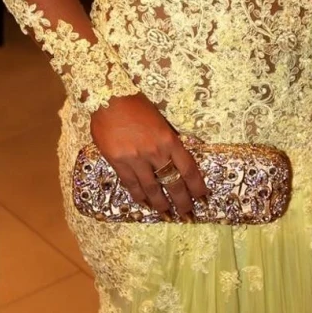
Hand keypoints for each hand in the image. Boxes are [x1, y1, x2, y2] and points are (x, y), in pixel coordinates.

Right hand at [90, 93, 208, 218]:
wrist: (108, 97)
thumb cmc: (135, 104)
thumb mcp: (159, 120)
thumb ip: (167, 140)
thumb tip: (173, 159)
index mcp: (169, 139)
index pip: (189, 169)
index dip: (197, 186)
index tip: (203, 198)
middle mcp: (155, 152)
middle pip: (173, 183)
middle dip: (182, 201)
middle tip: (188, 215)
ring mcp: (136, 158)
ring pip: (152, 188)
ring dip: (161, 204)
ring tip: (167, 215)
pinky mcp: (118, 161)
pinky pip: (131, 184)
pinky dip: (139, 196)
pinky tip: (144, 203)